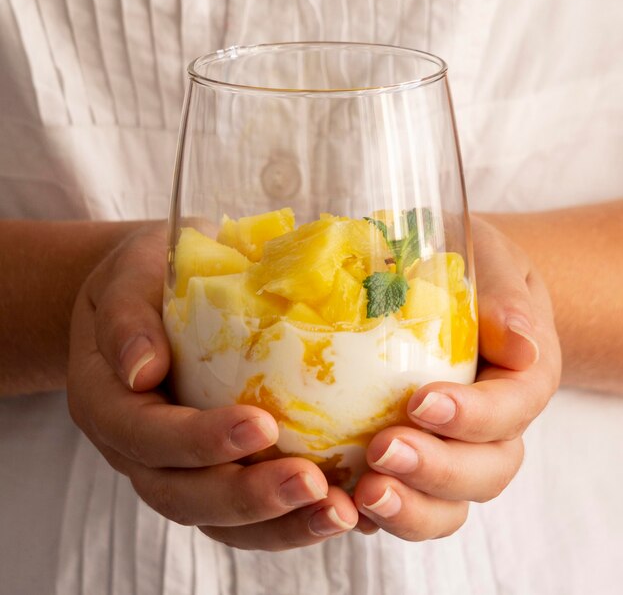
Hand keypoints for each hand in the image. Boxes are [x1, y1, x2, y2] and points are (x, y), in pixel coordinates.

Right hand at [67, 225, 357, 551]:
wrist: (147, 298)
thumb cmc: (143, 281)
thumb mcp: (128, 278)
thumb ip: (127, 317)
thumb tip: (142, 369)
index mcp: (106, 401)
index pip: (145, 434)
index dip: (198, 440)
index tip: (262, 426)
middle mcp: (135, 448)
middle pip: (179, 494)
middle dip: (246, 497)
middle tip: (311, 484)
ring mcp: (173, 465)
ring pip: (214, 518)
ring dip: (276, 523)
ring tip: (337, 513)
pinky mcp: (211, 467)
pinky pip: (243, 512)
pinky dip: (288, 519)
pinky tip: (338, 508)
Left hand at [352, 217, 561, 538]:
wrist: (451, 286)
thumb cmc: (473, 272)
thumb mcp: (494, 267)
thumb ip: (506, 301)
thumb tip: (520, 345)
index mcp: (520, 381)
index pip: (511, 410)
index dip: (471, 417)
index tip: (421, 402)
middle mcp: (494, 428)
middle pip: (485, 471)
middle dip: (435, 470)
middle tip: (381, 452)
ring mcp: (454, 450)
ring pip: (448, 503)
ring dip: (408, 508)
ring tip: (361, 494)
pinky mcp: (414, 462)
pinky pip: (405, 501)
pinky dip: (377, 514)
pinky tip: (339, 502)